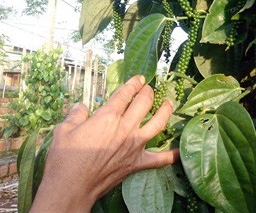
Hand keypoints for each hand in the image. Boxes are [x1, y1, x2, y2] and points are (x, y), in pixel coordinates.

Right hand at [31, 75, 176, 211]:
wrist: (72, 187)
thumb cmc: (65, 159)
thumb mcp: (64, 130)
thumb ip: (75, 115)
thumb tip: (81, 106)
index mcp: (108, 117)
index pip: (125, 93)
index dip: (134, 83)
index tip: (139, 78)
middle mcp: (126, 128)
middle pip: (144, 103)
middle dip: (148, 92)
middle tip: (149, 88)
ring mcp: (135, 145)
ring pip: (158, 123)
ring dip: (166, 111)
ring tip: (169, 103)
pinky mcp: (138, 163)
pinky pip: (161, 159)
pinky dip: (172, 155)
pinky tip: (180, 151)